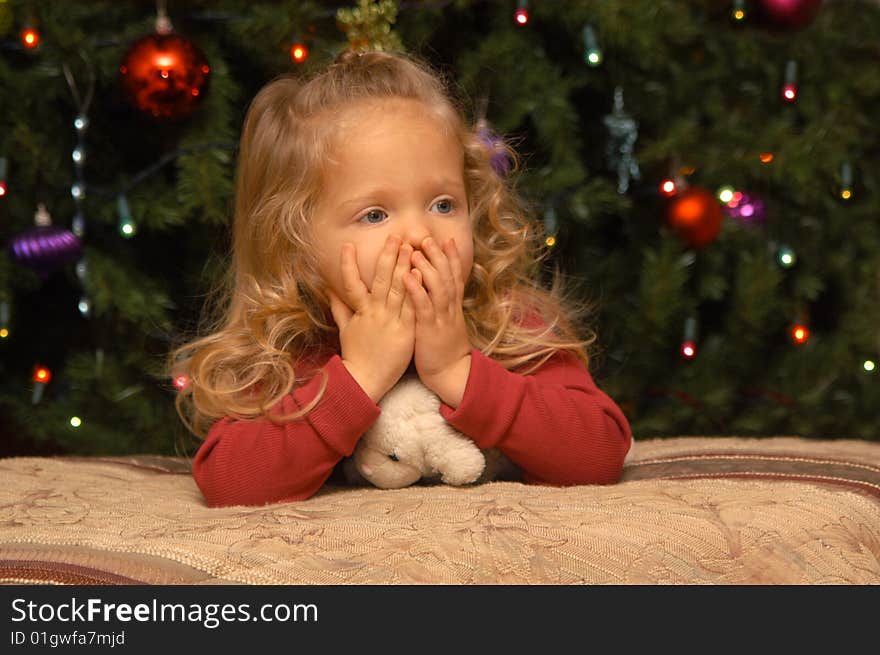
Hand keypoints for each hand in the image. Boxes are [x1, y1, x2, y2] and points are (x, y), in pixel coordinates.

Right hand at [328, 234, 415, 402]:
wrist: (366, 380)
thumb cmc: (356, 356)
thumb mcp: (345, 331)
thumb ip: (339, 309)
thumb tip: (328, 290)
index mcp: (360, 312)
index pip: (351, 283)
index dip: (348, 264)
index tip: (347, 245)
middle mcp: (374, 313)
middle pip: (381, 280)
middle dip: (388, 257)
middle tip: (395, 236)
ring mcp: (390, 322)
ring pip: (397, 289)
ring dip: (404, 266)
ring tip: (409, 247)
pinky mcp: (405, 332)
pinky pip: (411, 307)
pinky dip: (415, 291)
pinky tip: (420, 275)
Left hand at [403, 236, 472, 405]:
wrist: (451, 373)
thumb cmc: (443, 348)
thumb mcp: (446, 322)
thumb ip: (442, 304)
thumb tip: (434, 288)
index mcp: (452, 306)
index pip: (454, 276)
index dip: (451, 257)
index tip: (445, 239)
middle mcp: (449, 308)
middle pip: (446, 275)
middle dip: (437, 256)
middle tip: (427, 237)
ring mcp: (440, 318)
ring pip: (437, 287)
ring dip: (426, 268)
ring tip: (416, 251)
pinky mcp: (429, 329)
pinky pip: (423, 306)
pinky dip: (416, 290)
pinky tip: (407, 277)